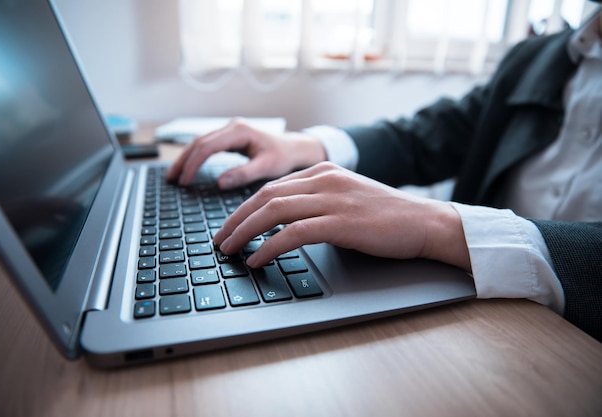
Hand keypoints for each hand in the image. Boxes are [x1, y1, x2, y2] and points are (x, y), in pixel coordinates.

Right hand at [166, 118, 326, 188]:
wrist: (295, 147)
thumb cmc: (284, 156)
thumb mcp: (266, 167)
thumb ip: (244, 174)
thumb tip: (220, 183)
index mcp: (239, 131)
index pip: (207, 146)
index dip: (193, 164)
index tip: (185, 182)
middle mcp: (232, 126)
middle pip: (199, 142)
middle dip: (183, 161)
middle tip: (171, 179)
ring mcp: (230, 130)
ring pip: (200, 142)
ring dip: (186, 158)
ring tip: (174, 175)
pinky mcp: (230, 137)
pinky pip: (207, 145)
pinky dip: (195, 156)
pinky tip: (188, 168)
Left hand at [214, 162, 471, 270]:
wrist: (425, 222)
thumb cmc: (387, 216)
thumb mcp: (346, 199)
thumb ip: (317, 203)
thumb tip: (284, 226)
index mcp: (323, 171)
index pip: (271, 187)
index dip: (244, 208)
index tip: (229, 226)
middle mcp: (324, 179)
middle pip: (265, 196)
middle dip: (235, 219)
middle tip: (219, 240)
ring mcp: (333, 199)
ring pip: (273, 211)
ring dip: (244, 232)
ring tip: (228, 250)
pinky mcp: (341, 222)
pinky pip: (293, 233)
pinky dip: (269, 247)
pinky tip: (257, 259)